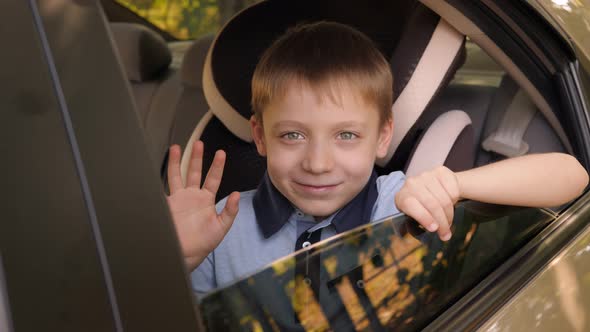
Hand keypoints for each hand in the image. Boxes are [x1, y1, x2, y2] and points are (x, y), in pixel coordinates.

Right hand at [166, 140, 239, 268]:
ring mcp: (178, 199)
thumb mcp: (221, 227)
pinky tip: (156, 169)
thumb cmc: (203, 244)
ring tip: (176, 147)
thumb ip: (230, 211)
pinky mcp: (166, 205)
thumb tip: (237, 195)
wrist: (184, 254)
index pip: (213, 179)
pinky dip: (160, 179)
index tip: (221, 153)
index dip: (217, 166)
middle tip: (199, 143)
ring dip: (176, 162)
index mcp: (205, 200)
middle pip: (194, 172)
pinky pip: (163, 189)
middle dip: (196, 157)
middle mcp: (191, 197)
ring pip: (176, 176)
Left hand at [395, 166, 459, 240]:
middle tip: (446, 233)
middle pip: (432, 205)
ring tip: (449, 222)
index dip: (424, 218)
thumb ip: (420, 221)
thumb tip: (436, 229)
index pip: (411, 205)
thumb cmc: (419, 205)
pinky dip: (455, 201)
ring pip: (444, 199)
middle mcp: (412, 183)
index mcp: (402, 196)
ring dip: (450, 214)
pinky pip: (453, 190)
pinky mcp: (441, 171)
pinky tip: (451, 203)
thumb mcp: (413, 215)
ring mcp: (426, 175)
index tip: (434, 229)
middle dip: (442, 222)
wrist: (429, 186)